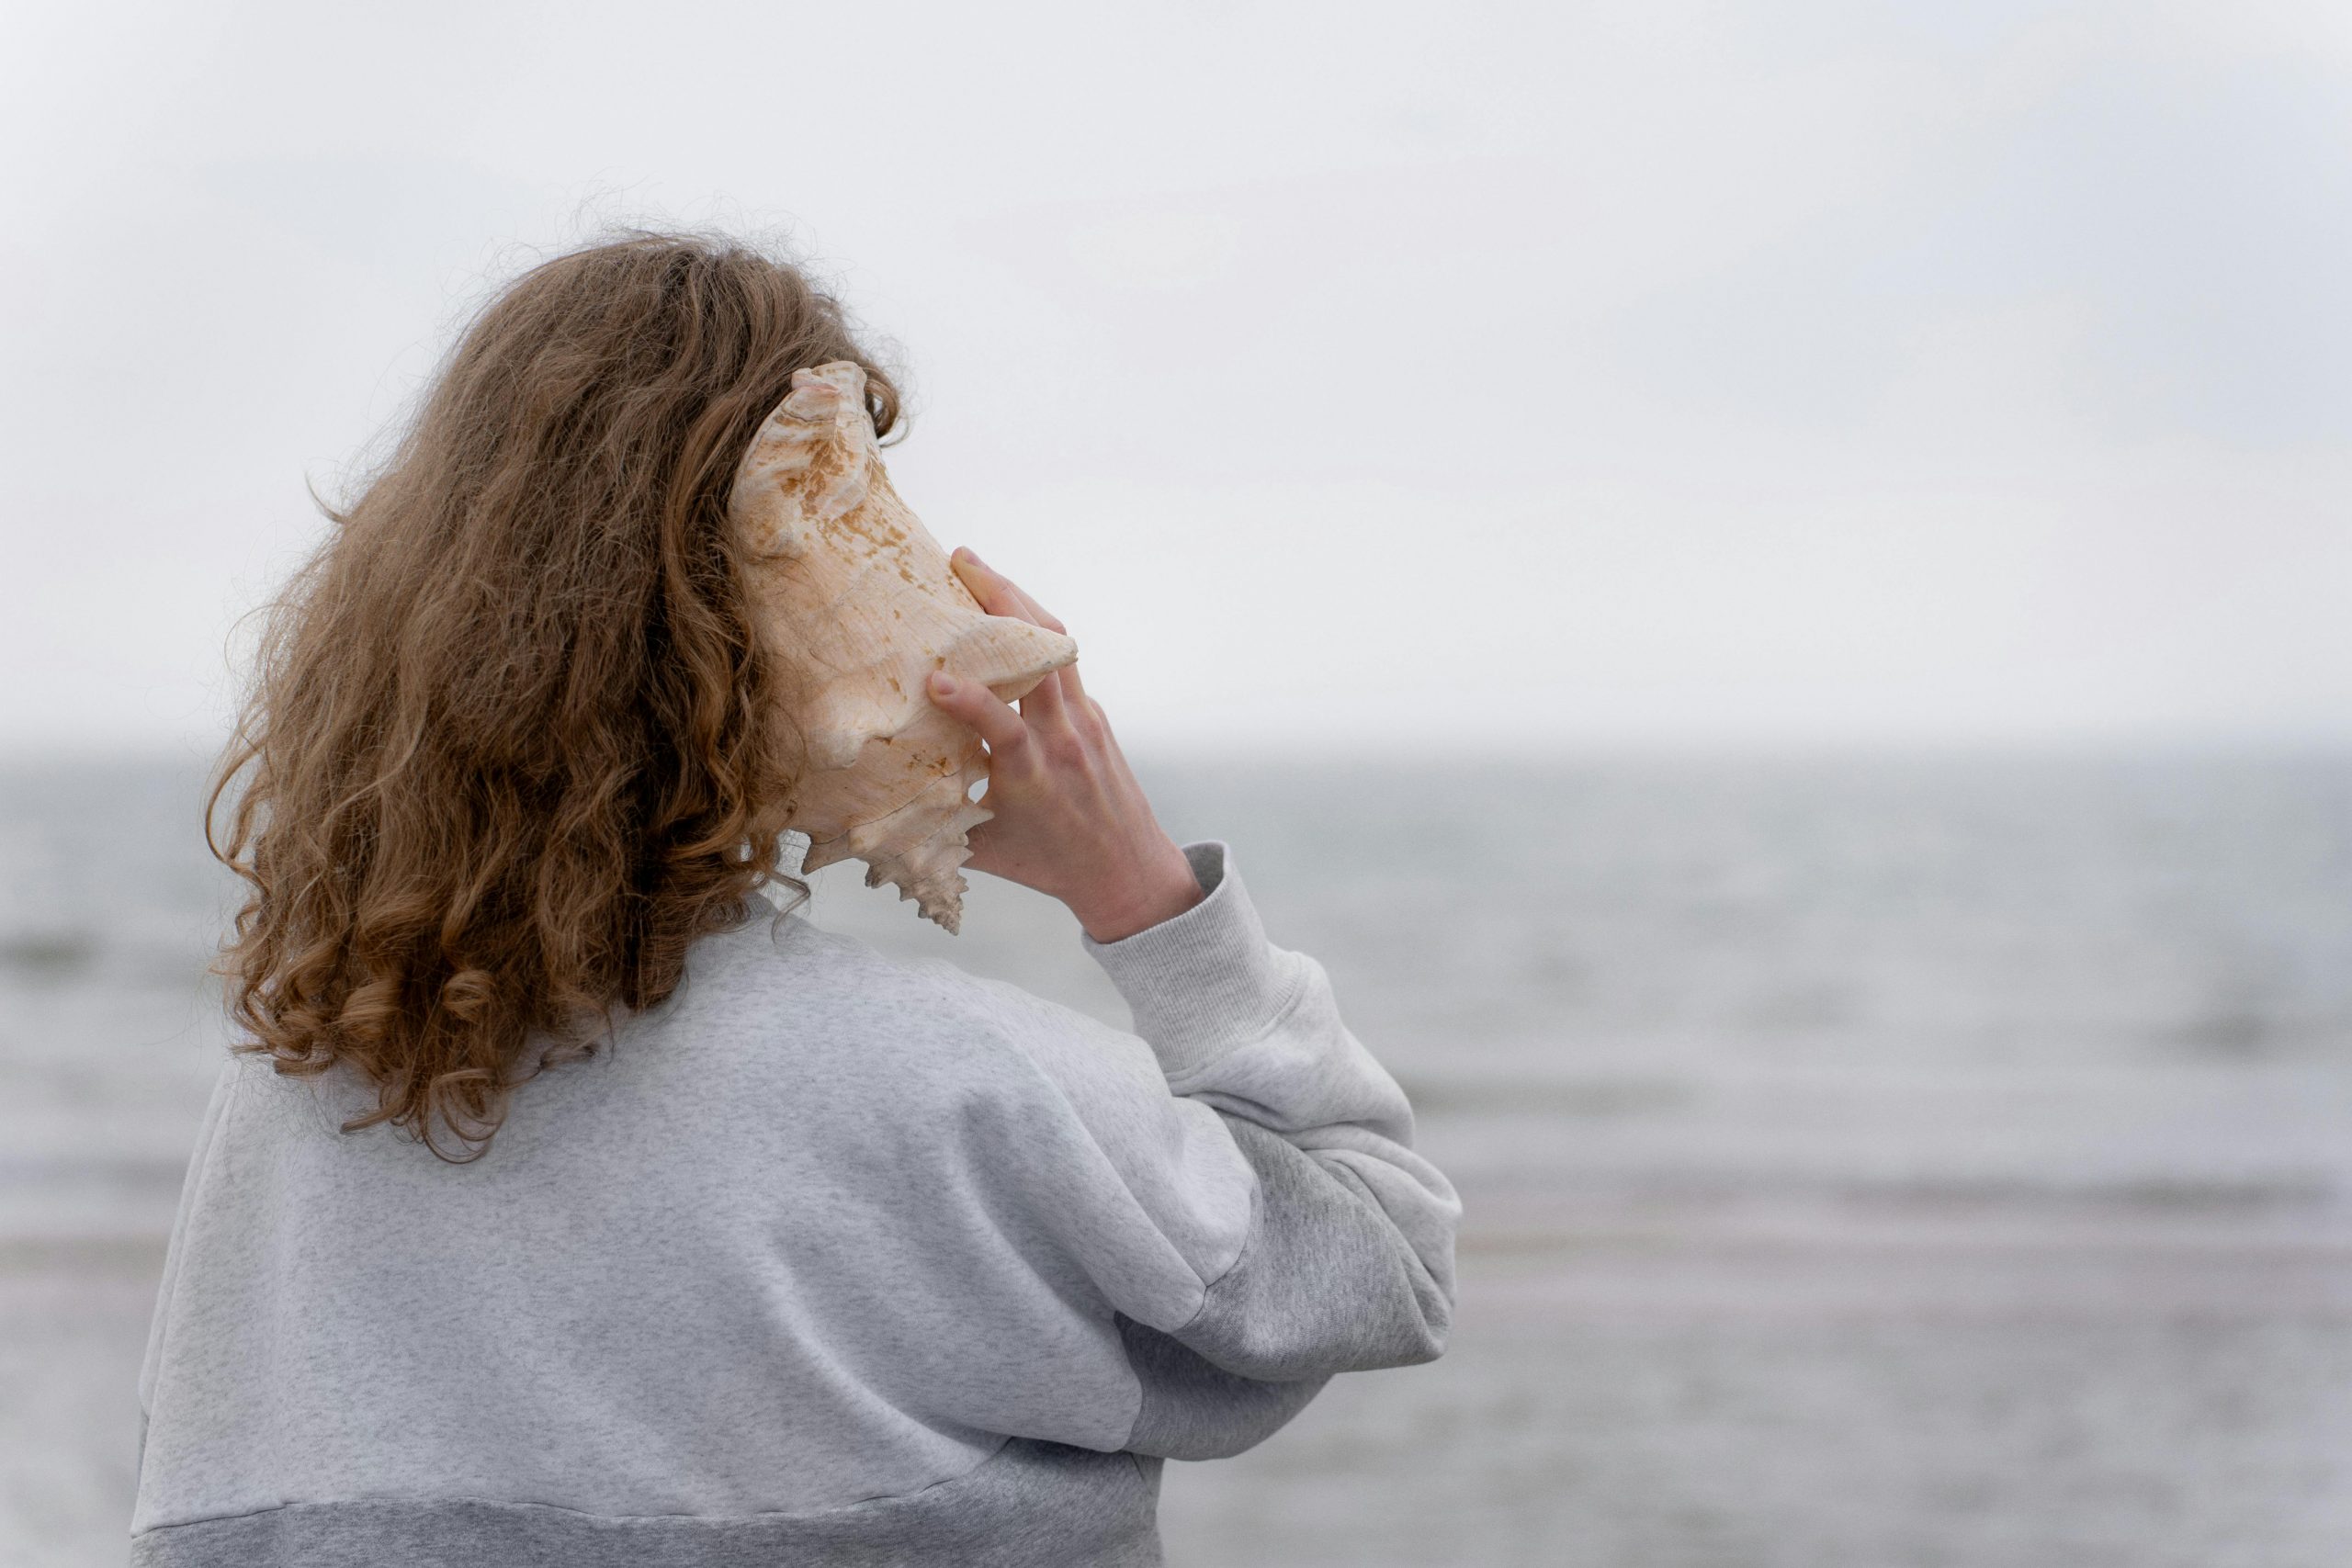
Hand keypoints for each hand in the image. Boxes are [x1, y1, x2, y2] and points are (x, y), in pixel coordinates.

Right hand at [925, 548, 1203, 942]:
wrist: (1129, 871)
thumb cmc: (1052, 867)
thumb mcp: (986, 853)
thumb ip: (934, 827)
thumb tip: (868, 817)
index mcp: (1034, 775)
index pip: (1004, 728)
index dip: (971, 702)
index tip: (933, 679)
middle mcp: (1064, 738)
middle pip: (1042, 655)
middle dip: (1001, 600)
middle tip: (959, 561)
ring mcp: (1085, 719)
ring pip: (1058, 643)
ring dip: (1018, 599)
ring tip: (977, 569)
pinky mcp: (1093, 713)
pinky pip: (1063, 658)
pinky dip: (1032, 629)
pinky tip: (1003, 613)